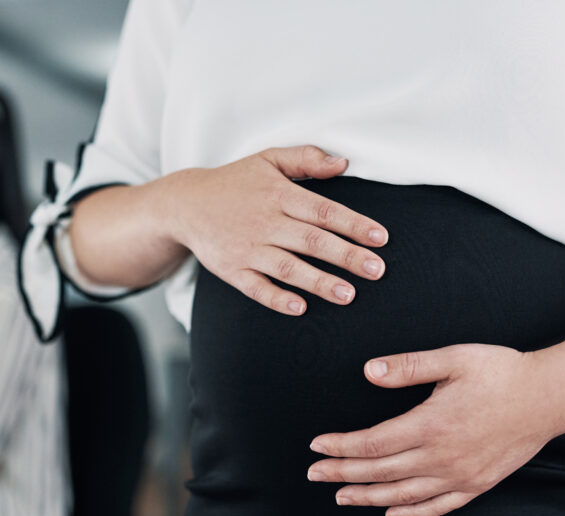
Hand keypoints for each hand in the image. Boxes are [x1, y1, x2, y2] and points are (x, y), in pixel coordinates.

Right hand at [159, 145, 388, 314]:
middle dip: (346, 256)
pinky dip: (276, 298)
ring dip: (318, 282)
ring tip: (348, 295)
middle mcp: (265, 222)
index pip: (323, 210)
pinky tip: (299, 307)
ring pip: (288, 267)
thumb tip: (343, 163)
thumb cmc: (234, 182)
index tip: (380, 238)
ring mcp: (247, 248)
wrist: (184, 205)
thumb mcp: (267, 159)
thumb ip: (305, 158)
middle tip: (376, 270)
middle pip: (311, 241)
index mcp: (278, 194)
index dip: (353, 224)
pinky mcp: (231, 270)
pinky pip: (256, 287)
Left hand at [305, 343, 564, 515]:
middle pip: (381, 472)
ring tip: (342, 496)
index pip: (372, 443)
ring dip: (368, 496)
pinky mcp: (478, 483)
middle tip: (313, 474)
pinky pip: (438, 506)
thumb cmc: (502, 372)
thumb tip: (368, 371)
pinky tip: (392, 513)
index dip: (341, 447)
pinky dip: (411, 512)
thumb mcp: (454, 358)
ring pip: (403, 494)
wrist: (551, 395)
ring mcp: (461, 475)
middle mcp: (443, 456)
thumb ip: (408, 366)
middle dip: (343, 474)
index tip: (316, 446)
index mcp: (431, 424)